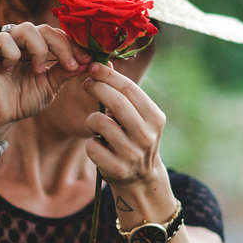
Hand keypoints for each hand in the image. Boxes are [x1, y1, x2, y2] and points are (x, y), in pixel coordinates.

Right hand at [0, 22, 87, 131]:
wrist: (1, 118)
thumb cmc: (23, 100)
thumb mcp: (51, 85)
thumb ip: (67, 71)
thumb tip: (91, 61)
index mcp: (34, 46)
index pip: (56, 33)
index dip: (73, 44)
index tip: (87, 59)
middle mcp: (18, 41)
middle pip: (44, 28)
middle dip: (62, 46)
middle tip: (71, 65)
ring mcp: (1, 44)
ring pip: (25, 28)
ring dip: (39, 50)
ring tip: (40, 71)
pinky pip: (3, 40)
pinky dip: (12, 54)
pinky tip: (11, 69)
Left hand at [81, 63, 164, 186]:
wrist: (140, 178)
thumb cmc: (134, 138)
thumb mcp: (138, 117)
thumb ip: (124, 95)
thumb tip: (104, 64)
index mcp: (155, 118)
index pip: (130, 89)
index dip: (109, 75)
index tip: (94, 67)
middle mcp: (147, 136)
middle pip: (116, 102)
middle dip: (97, 88)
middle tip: (87, 84)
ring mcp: (132, 154)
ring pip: (100, 122)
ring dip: (92, 119)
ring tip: (97, 125)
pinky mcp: (116, 169)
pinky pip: (91, 146)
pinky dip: (90, 143)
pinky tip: (99, 146)